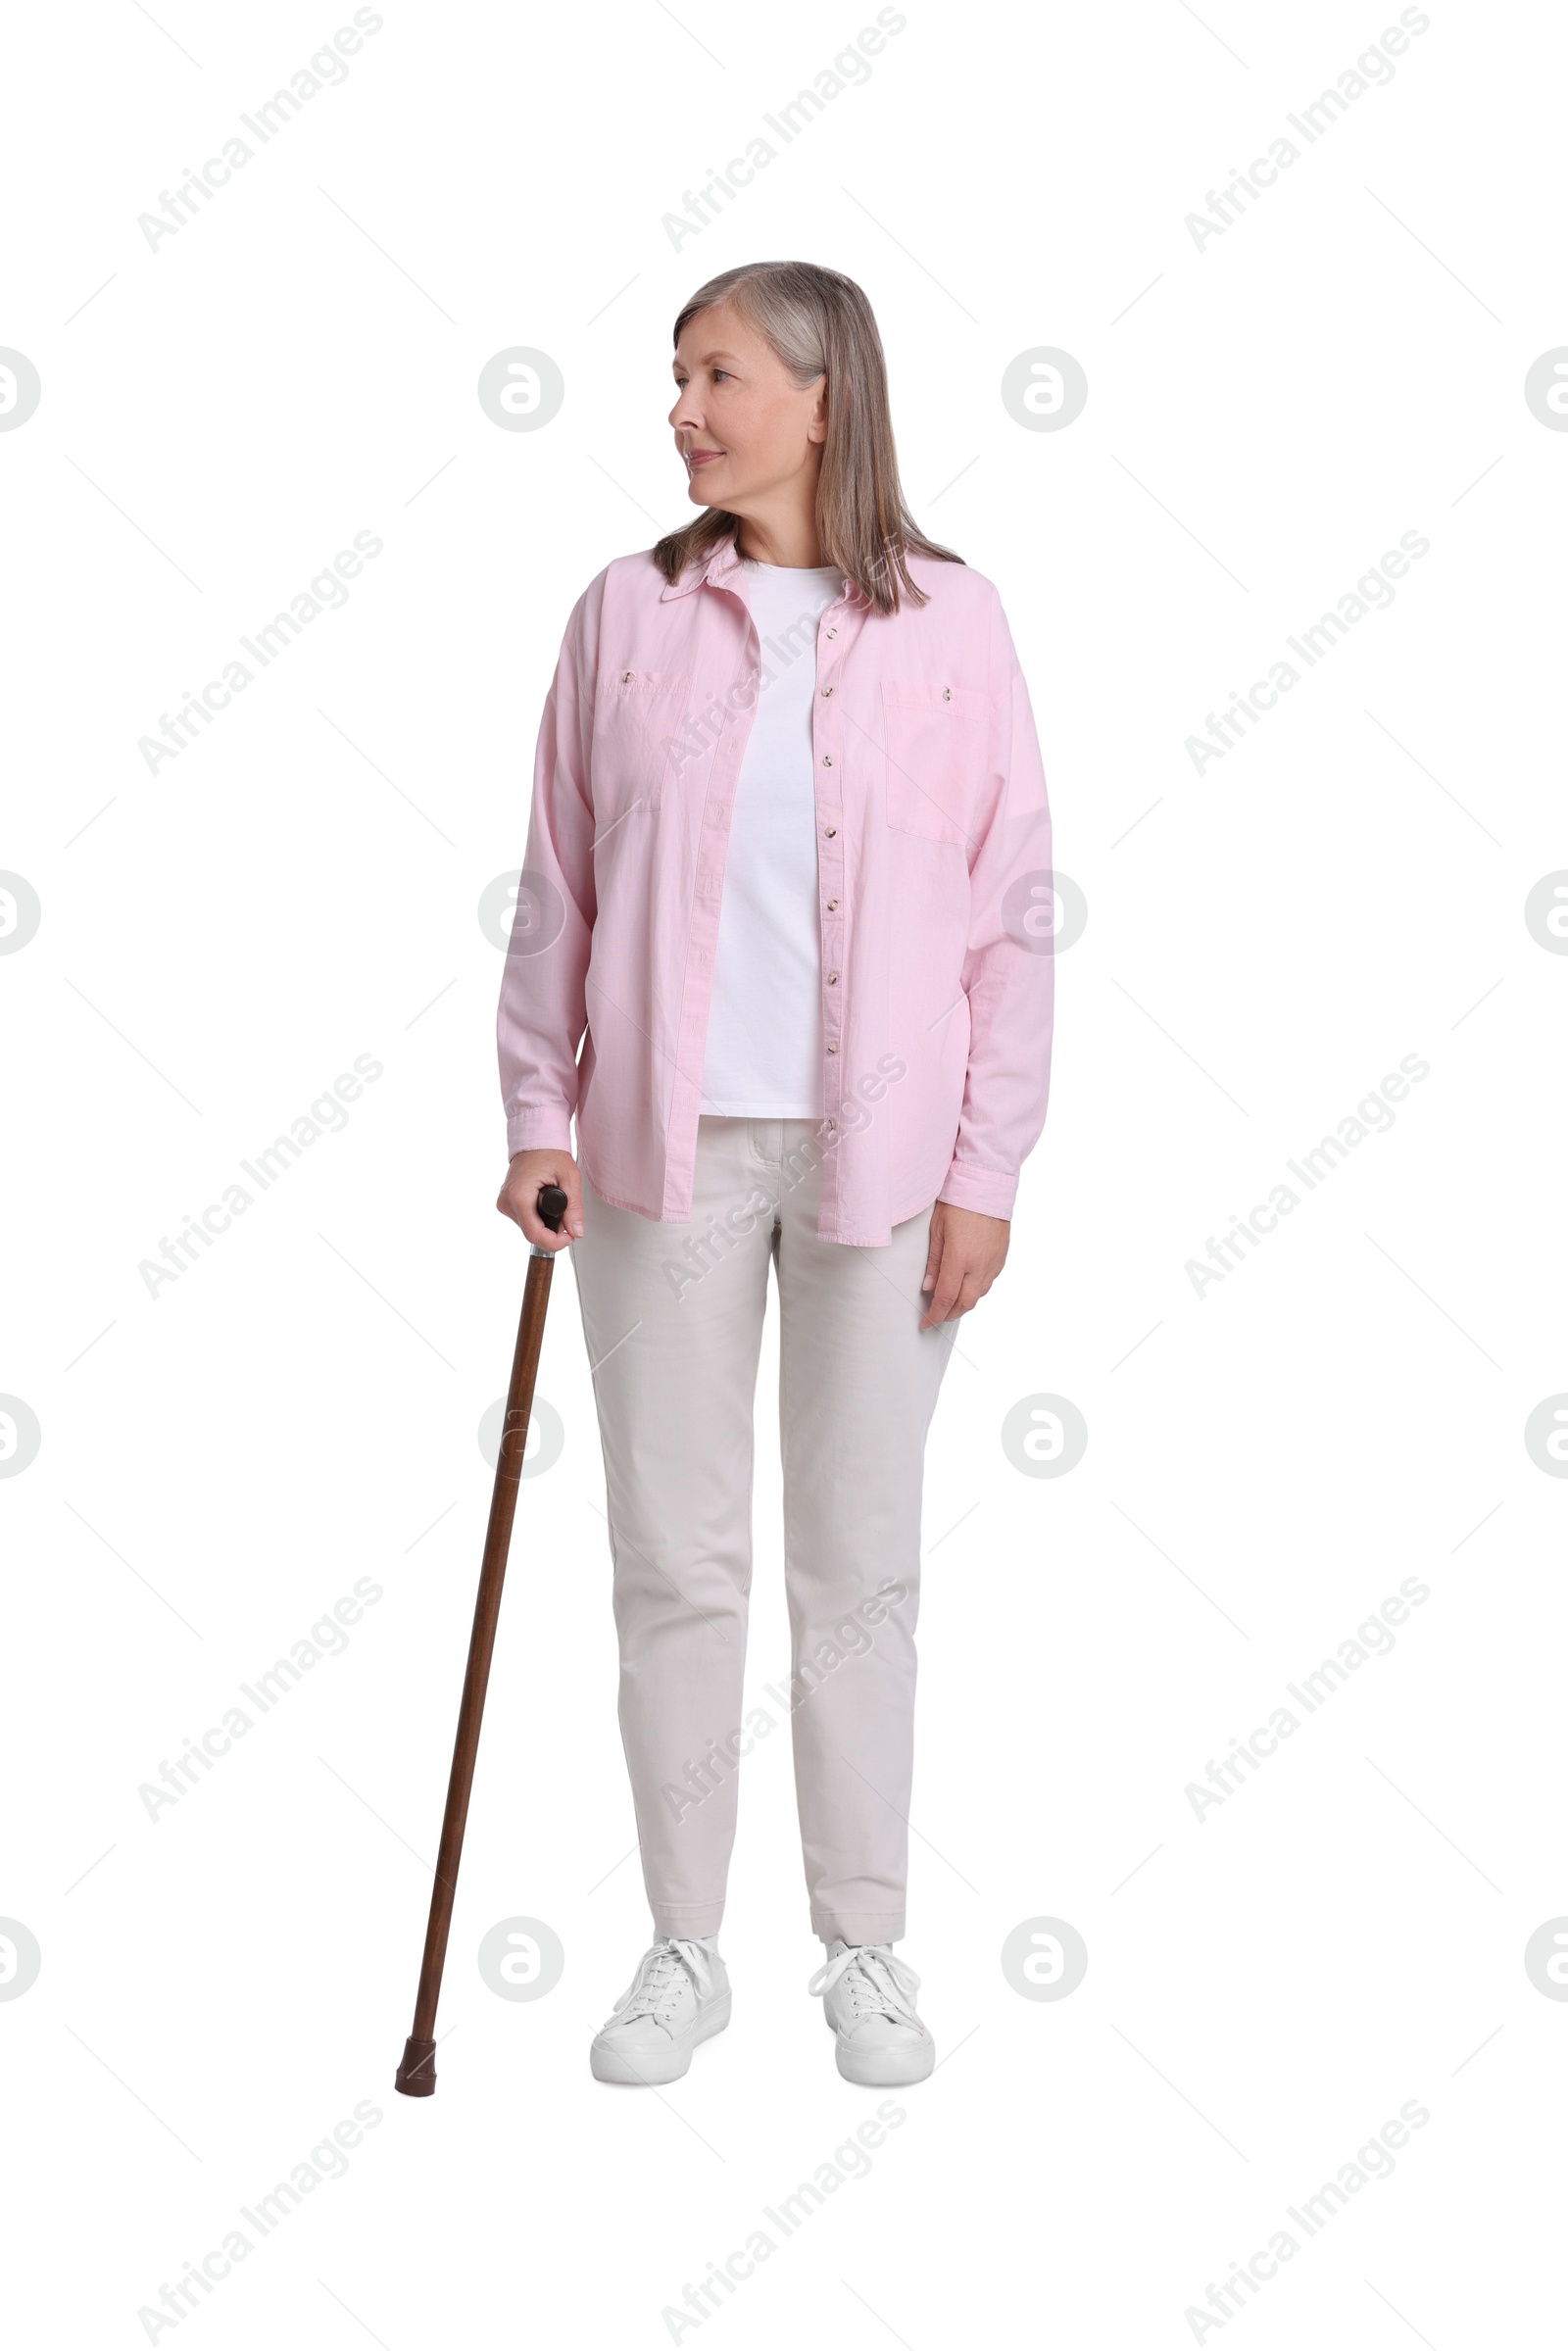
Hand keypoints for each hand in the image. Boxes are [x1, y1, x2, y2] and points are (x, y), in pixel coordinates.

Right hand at [496, 1148, 583, 1250]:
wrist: (535, 1141)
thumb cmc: (549, 1154)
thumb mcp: (570, 1178)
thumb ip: (574, 1208)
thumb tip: (576, 1231)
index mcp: (519, 1196)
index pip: (535, 1234)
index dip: (555, 1242)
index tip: (569, 1237)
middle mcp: (507, 1201)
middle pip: (532, 1233)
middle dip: (552, 1231)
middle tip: (567, 1216)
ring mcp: (504, 1203)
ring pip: (528, 1228)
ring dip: (545, 1224)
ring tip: (554, 1202)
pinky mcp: (506, 1203)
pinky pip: (524, 1220)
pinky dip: (537, 1217)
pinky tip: (543, 1203)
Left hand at [919, 1202, 1008, 1327]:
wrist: (986, 1185)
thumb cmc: (958, 1202)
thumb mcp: (937, 1230)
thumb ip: (934, 1261)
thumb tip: (928, 1286)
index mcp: (959, 1258)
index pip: (945, 1297)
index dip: (935, 1314)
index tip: (926, 1323)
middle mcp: (979, 1264)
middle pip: (965, 1303)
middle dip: (950, 1314)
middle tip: (937, 1317)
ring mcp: (993, 1261)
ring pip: (979, 1294)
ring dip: (964, 1303)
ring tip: (951, 1303)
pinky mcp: (1002, 1256)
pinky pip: (989, 1281)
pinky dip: (977, 1289)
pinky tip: (968, 1285)